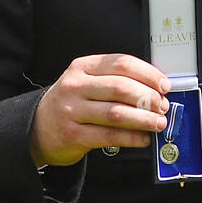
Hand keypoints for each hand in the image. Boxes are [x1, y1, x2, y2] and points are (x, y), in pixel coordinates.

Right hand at [29, 53, 171, 166]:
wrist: (37, 127)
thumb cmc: (71, 103)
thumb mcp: (86, 82)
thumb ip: (114, 81)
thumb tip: (155, 89)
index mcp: (82, 67)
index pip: (121, 63)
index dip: (148, 74)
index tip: (164, 85)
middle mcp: (75, 86)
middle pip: (121, 87)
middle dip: (149, 98)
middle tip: (163, 107)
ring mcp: (72, 111)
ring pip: (117, 113)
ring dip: (144, 119)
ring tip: (158, 123)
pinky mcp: (74, 135)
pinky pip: (110, 136)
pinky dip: (132, 138)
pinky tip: (143, 139)